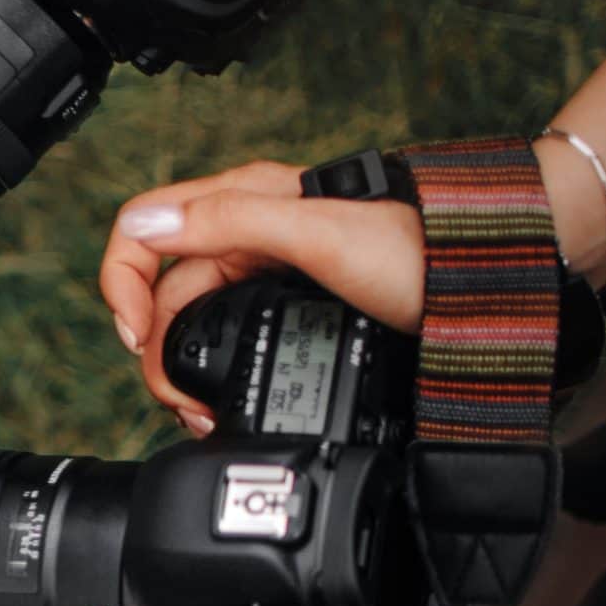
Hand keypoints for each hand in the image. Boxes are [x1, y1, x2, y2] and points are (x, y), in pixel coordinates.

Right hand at [100, 161, 427, 428]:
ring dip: (179, 365)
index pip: (142, 227)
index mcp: (240, 197)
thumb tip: (145, 227)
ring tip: (197, 408)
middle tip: (176, 398)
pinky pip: (225, 329)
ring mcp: (264, 264)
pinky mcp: (285, 298)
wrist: (482, 283)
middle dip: (154, 346)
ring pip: (192, 315)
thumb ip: (229, 221)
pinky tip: (222, 392)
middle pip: (162, 286)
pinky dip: (211, 365)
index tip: (137, 334)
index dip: (123, 282)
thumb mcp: (316, 233)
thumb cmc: (415, 250)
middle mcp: (244, 227)